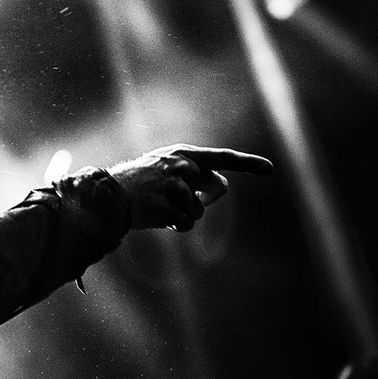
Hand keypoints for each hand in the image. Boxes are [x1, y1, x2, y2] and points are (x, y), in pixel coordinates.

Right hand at [108, 144, 272, 231]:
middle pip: (217, 188)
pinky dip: (174, 224)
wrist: (109, 195)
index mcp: (182, 154)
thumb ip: (194, 175)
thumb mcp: (164, 169)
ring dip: (184, 214)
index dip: (247, 163)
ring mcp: (178, 185)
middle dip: (204, 199)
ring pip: (199, 210)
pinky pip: (185, 222)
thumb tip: (222, 186)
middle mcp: (184, 166)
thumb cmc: (138, 184)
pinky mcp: (172, 205)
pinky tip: (155, 216)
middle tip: (181, 201)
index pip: (221, 158)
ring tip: (159, 207)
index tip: (268, 169)